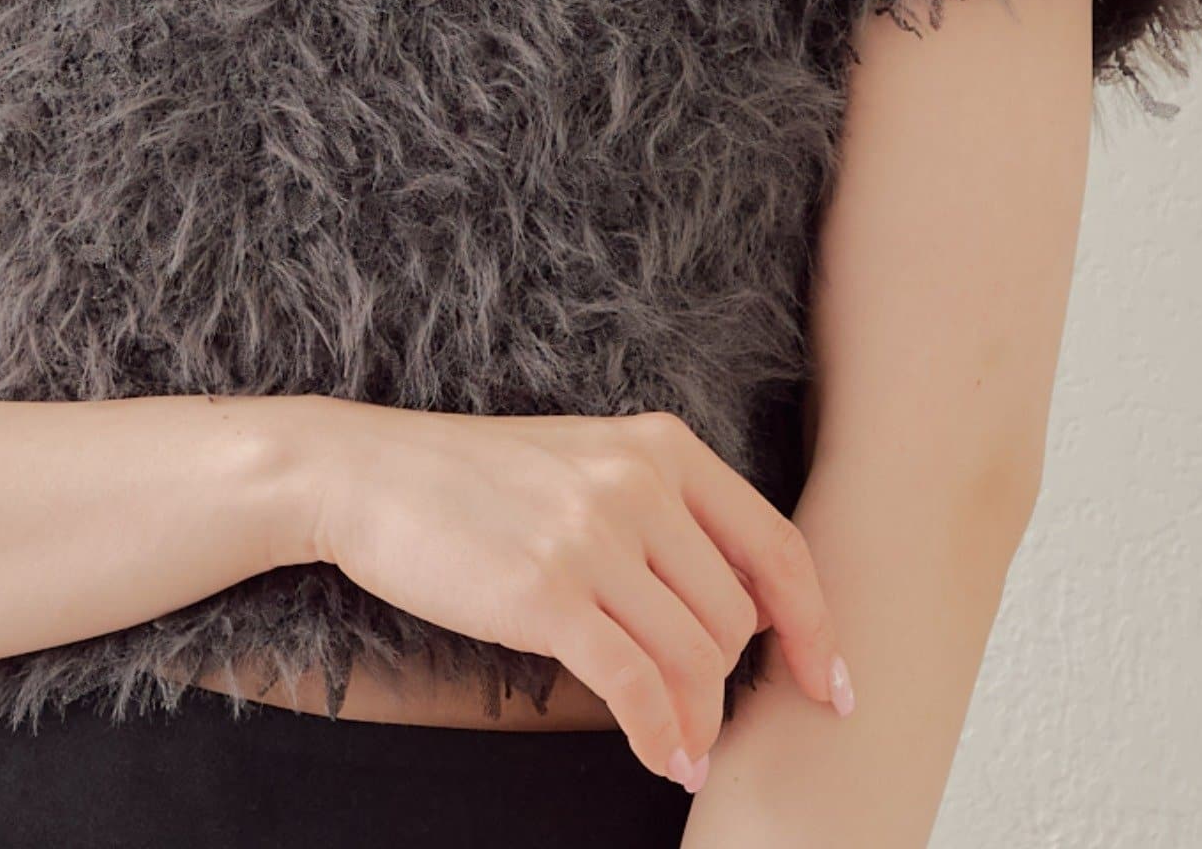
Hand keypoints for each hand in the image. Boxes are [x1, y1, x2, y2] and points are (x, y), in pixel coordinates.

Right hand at [287, 402, 848, 785]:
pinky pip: (635, 684)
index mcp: (663, 445)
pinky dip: (658, 734)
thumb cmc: (483, 481)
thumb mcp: (592, 465)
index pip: (776, 546)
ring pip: (694, 657)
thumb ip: (669, 517)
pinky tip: (660, 756)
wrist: (372, 473)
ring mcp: (594, 535)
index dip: (815, 626)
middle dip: (729, 682)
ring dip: (697, 721)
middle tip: (705, 717)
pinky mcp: (547, 592)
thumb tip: (741, 613)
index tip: (830, 685)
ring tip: (684, 747)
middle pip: (736, 617)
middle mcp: (640, 482)